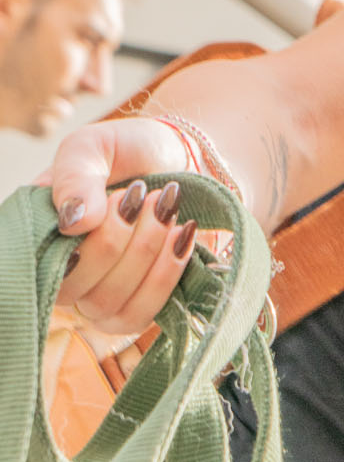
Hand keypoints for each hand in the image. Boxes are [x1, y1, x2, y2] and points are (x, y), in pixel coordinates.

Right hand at [47, 119, 197, 339]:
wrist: (180, 155)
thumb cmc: (128, 151)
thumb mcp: (93, 147)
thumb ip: (76, 177)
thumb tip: (73, 223)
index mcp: (42, 235)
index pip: (45, 267)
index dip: (86, 242)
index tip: (121, 197)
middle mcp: (65, 273)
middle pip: (80, 292)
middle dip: (118, 241)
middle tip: (142, 195)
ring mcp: (101, 294)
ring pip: (112, 307)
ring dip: (145, 255)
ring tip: (166, 208)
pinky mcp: (137, 304)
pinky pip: (144, 314)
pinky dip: (167, 273)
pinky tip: (183, 234)